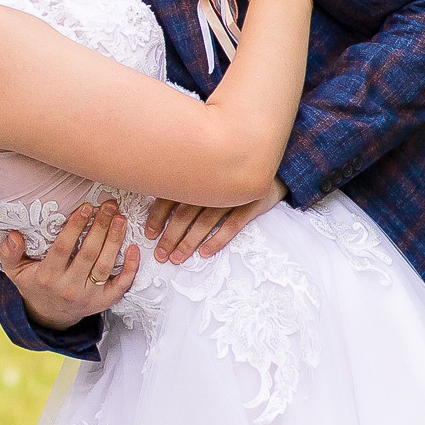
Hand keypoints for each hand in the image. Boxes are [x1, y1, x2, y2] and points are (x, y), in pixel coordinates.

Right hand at [2, 202, 135, 327]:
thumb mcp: (15, 272)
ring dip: (115, 241)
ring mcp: (89, 297)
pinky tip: (133, 248)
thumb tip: (12, 235)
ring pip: (105, 266)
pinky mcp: (104, 302)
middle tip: (109, 206)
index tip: (86, 207)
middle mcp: (69, 288)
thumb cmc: (35, 285)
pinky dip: (130, 267)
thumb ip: (9, 253)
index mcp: (48, 277)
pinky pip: (121, 285)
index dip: (75, 226)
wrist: (50, 317)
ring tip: (121, 219)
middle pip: (88, 254)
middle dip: (100, 227)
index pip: (63, 248)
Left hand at [148, 179, 286, 265]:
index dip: (158, 216)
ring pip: (205, 221)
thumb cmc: (234, 174)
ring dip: (189, 241)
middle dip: (170, 235)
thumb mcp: (211, 173)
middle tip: (160, 254)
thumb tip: (158, 202)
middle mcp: (213, 185)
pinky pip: (232, 224)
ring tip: (178, 258)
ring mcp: (232, 194)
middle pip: (185, 213)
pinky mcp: (251, 204)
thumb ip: (189, 184)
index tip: (150, 234)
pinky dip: (217, 239)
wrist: (275, 166)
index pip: (172, 196)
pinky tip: (205, 252)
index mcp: (199, 176)